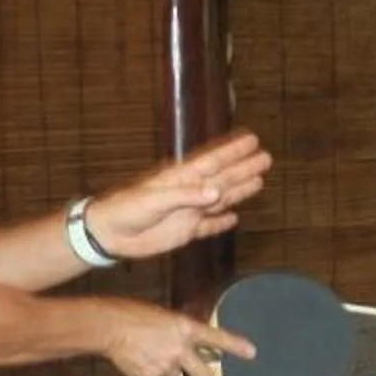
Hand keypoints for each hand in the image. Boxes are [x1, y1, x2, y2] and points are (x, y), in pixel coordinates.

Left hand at [89, 131, 273, 260]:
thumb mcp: (154, 200)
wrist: (109, 235)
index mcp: (181, 178)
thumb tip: (218, 192)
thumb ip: (186, 196)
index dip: (233, 152)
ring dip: (240, 190)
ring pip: (221, 198)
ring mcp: (188, 211)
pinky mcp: (185, 231)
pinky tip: (234, 218)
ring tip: (259, 180)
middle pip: (223, 177)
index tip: (252, 141)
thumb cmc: (126, 210)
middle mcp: (189, 192)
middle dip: (244, 168)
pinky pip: (209, 225)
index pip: (213, 162)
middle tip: (266, 157)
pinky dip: (222, 222)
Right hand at [103, 300, 245, 375]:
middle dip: (201, 374)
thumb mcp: (165, 317)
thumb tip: (188, 343)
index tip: (252, 352)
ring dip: (169, 371)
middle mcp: (180, 349)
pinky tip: (139, 359)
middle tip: (193, 368)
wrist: (108, 326)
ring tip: (152, 355)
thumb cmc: (134, 314)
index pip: (217, 338)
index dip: (236, 346)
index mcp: (185, 328)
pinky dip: (149, 374)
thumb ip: (181, 332)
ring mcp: (165, 366)